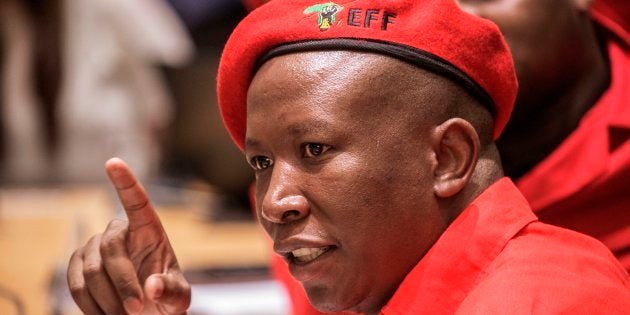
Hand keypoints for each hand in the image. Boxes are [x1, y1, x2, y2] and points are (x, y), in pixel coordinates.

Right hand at [67, 158, 190, 313]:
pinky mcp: (77, 264)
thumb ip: (171, 291)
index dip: (125, 181)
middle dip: (122, 283)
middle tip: (135, 310)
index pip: (136, 201)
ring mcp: (94, 246)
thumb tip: (153, 287)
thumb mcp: (178, 297)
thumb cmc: (165, 296)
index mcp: (149, 229)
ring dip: (108, 300)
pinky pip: (76, 285)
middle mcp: (119, 232)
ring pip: (91, 272)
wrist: (144, 310)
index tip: (114, 162)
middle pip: (111, 250)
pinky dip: (90, 306)